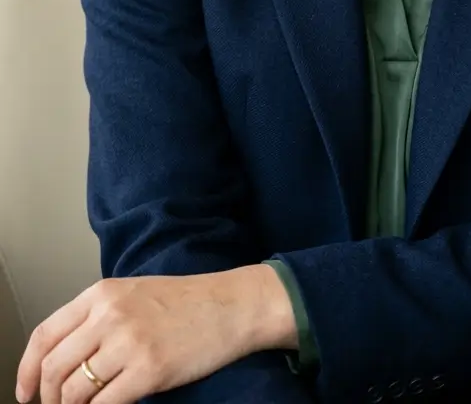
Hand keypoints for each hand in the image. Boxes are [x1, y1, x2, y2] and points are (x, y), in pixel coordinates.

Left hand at [16, 266, 297, 403]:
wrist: (230, 306)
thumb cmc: (185, 302)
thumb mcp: (133, 295)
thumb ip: (97, 319)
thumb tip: (63, 361)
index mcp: (102, 293)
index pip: (45, 335)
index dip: (26, 371)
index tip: (25, 393)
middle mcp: (109, 314)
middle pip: (54, 368)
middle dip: (48, 398)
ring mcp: (128, 342)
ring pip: (74, 391)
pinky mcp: (148, 370)